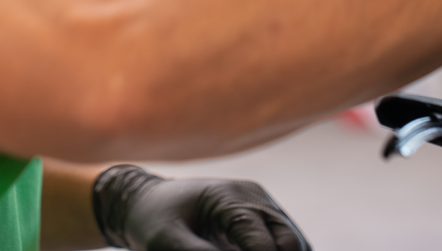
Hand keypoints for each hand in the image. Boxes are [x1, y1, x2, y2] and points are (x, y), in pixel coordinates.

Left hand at [91, 164, 309, 250]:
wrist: (147, 203)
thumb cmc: (152, 219)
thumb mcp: (165, 241)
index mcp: (231, 197)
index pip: (263, 244)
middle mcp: (254, 198)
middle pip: (291, 242)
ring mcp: (261, 207)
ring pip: (294, 244)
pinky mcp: (260, 220)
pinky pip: (283, 244)